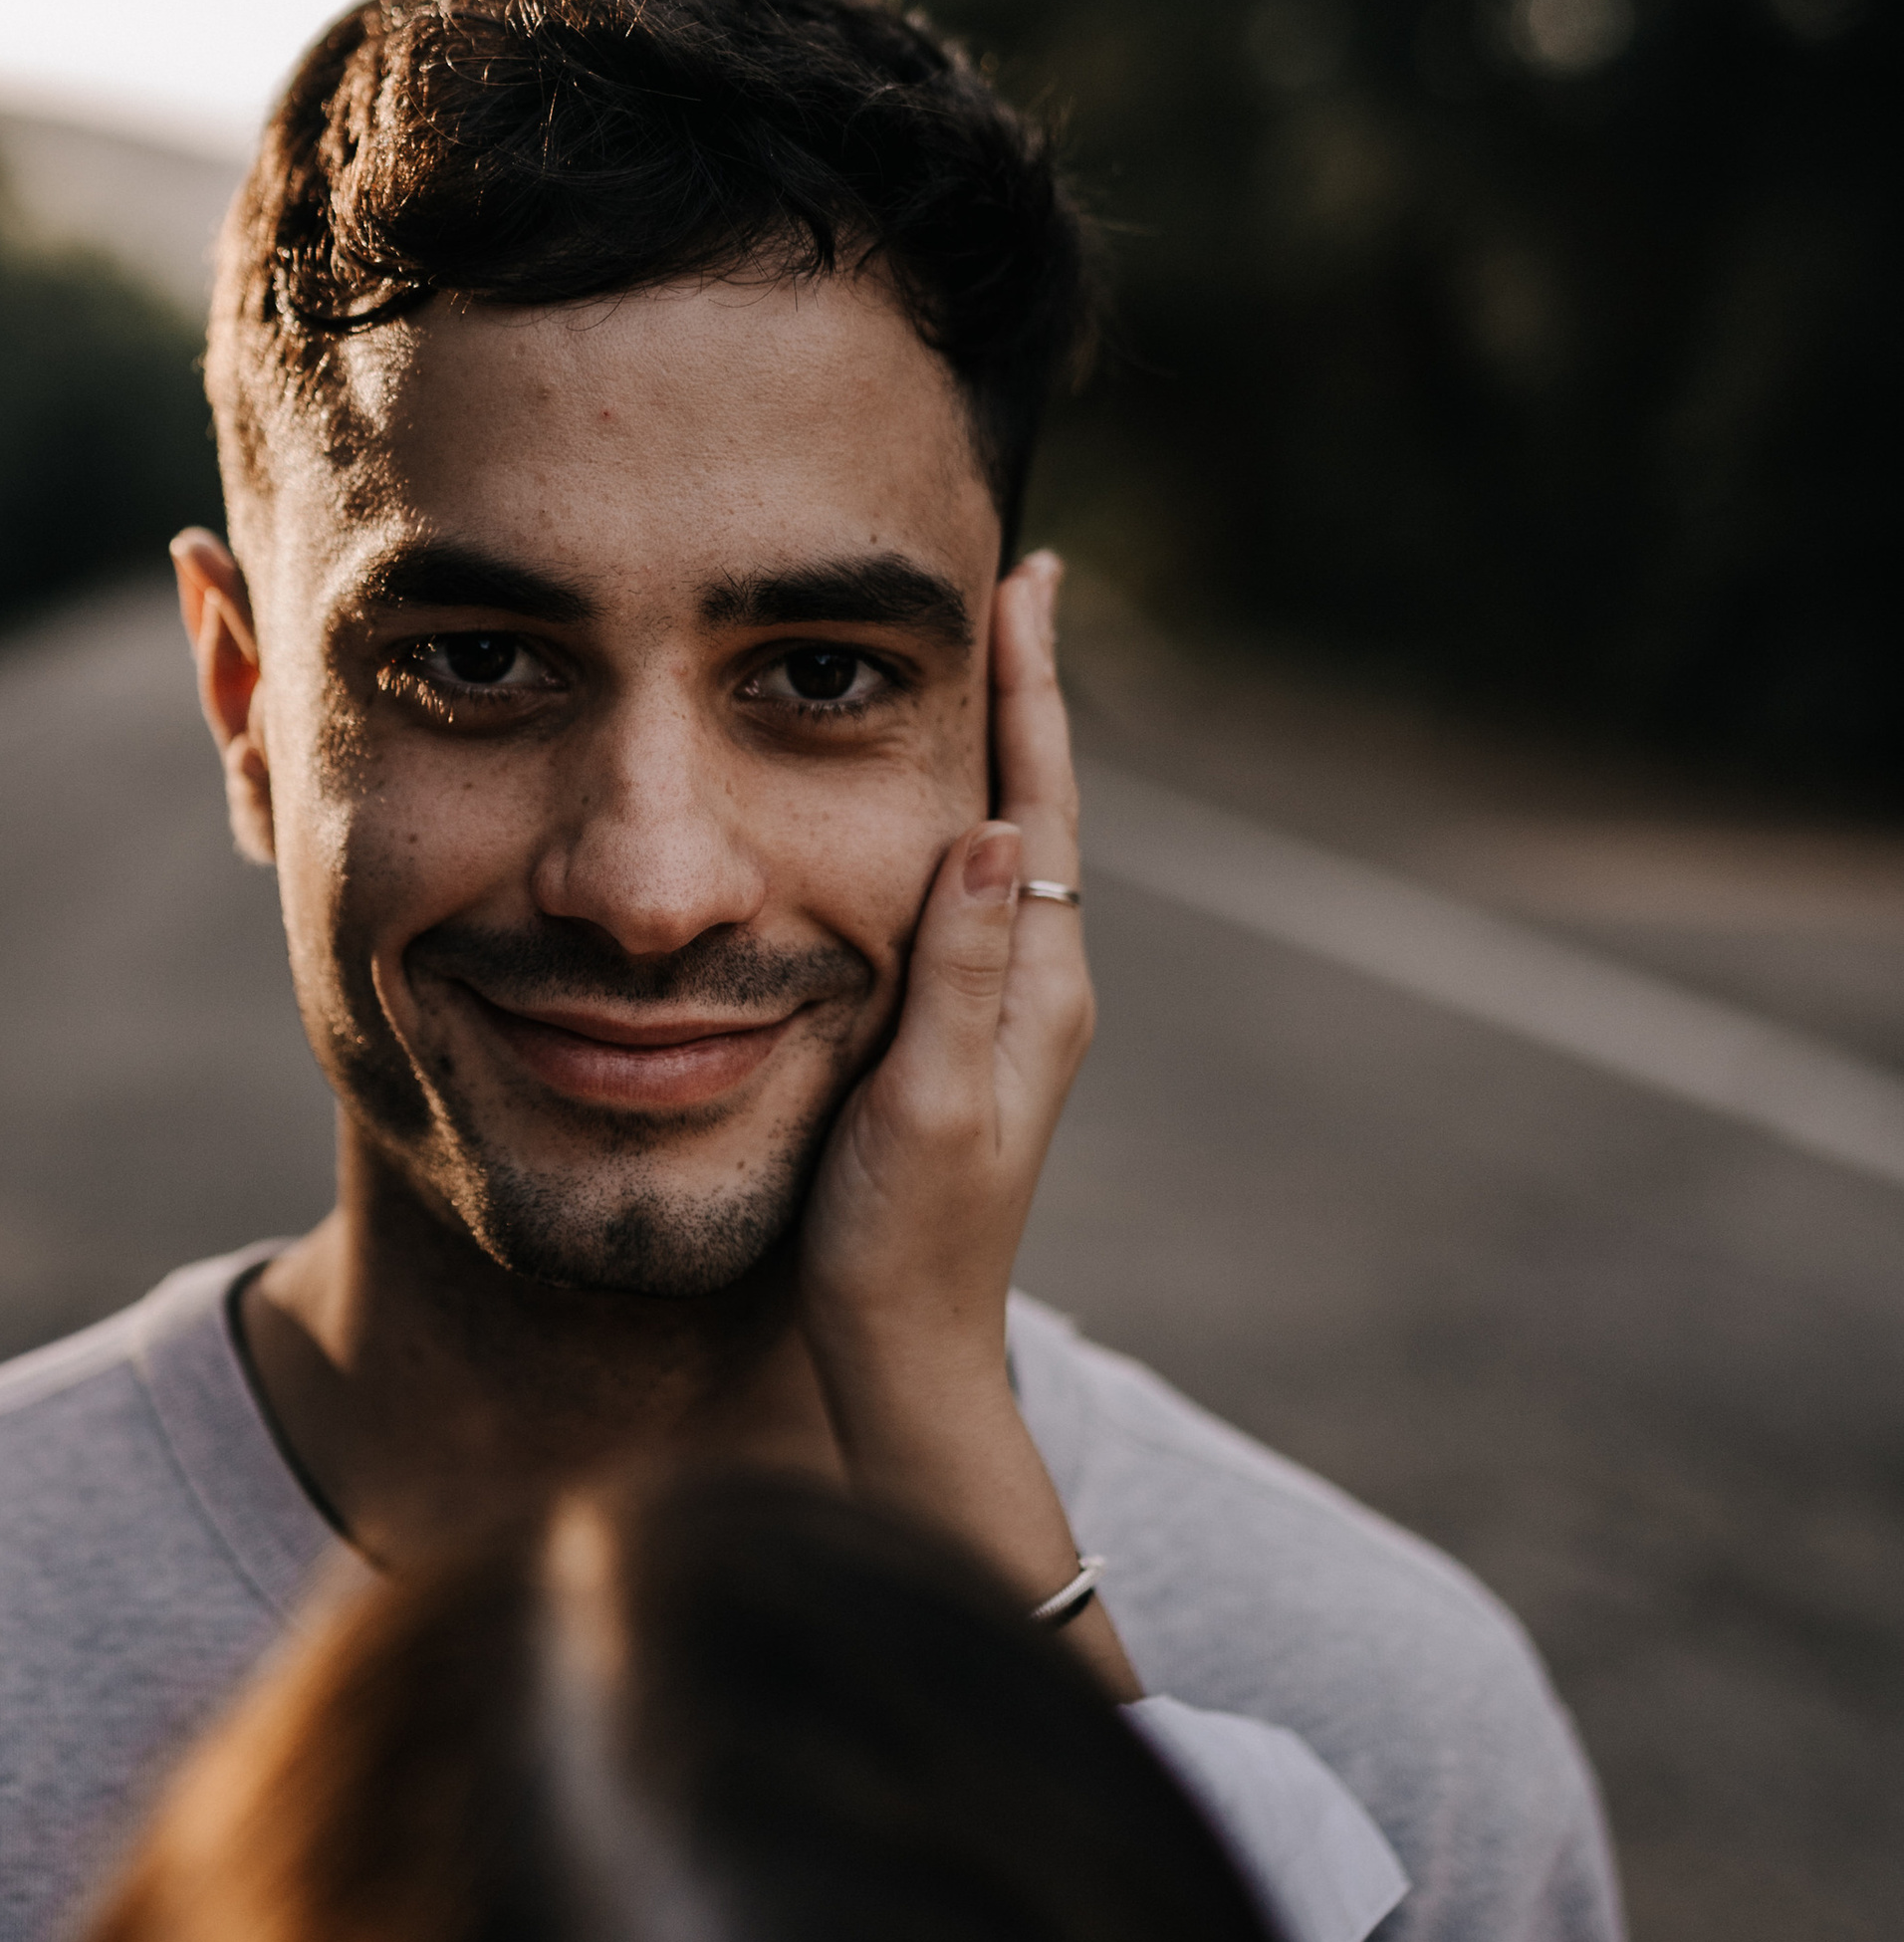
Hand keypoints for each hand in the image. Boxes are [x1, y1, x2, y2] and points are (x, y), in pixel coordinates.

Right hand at [796, 553, 1131, 1685]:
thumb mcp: (926, 1102)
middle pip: (1038, 804)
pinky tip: (930, 808)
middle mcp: (1040, 986)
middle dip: (1020, 692)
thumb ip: (965, 970)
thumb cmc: (899, 1242)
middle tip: (1010, 582)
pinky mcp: (968, 1042)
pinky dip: (960, 818)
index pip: (1042, 802)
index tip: (1027, 581)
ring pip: (1008, 846)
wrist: (906, 1360)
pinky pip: (975, 898)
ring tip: (974, 662)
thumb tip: (1007, 828)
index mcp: (1040, 985)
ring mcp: (1008, 1015)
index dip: (1030, 689)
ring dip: (994, 749)